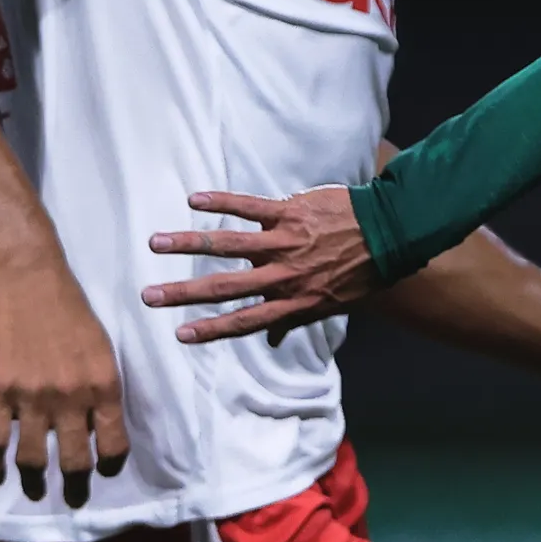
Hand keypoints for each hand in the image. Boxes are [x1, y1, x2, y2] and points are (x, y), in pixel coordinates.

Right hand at [0, 257, 130, 504]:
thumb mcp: (103, 349)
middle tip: (74, 499)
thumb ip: (101, 387)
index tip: (105, 471)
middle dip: (76, 487)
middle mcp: (71, 400)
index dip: (111, 465)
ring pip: (33, 458)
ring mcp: (32, 399)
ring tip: (36, 492)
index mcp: (104, 387)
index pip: (114, 444)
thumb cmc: (71, 310)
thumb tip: (98, 421)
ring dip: (35, 482)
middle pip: (75, 461)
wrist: (27, 282)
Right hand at [143, 187, 377, 342]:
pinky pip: (249, 206)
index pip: (245, 321)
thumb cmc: (360, 271)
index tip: (180, 334)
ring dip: (189, 243)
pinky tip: (194, 200)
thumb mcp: (332, 304)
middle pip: (226, 287)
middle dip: (184, 293)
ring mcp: (284, 242)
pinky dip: (221, 201)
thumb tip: (273, 340)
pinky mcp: (289, 212)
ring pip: (228, 243)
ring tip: (156, 244)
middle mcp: (284, 275)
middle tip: (150, 296)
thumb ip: (296, 319)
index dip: (211, 329)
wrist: (390, 233)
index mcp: (293, 301)